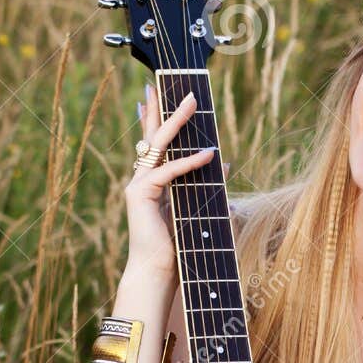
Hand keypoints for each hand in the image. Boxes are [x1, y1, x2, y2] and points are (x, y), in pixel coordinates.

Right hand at [126, 86, 228, 278]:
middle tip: (179, 88)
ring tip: (192, 103)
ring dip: (176, 122)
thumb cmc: (178, 248)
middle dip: (163, 109)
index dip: (154, 119)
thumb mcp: (198, 210)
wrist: (158, 273)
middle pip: (151, 136)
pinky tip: (208, 155)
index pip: (152, 145)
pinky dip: (190, 163)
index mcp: (150, 183)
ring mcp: (137, 185)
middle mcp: (140, 180)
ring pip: (157, 145)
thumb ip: (207, 186)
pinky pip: (168, 172)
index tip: (155, 95)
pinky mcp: (140, 194)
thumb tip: (224, 163)